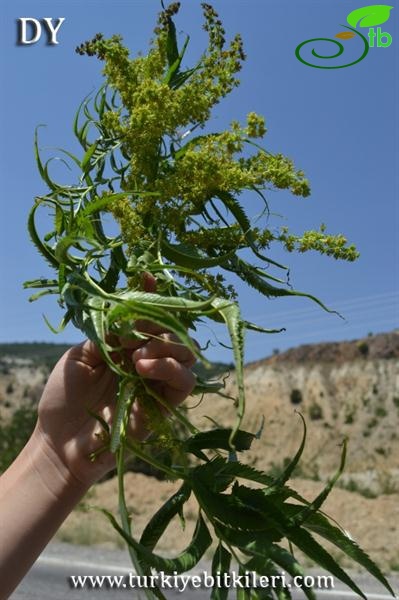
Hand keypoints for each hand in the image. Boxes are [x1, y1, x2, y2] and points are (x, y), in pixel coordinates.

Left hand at [34, 274, 196, 488]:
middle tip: (133, 334)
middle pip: (173, 330)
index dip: (150, 295)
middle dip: (158, 324)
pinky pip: (185, 382)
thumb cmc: (64, 399)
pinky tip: (144, 367)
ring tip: (138, 355)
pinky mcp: (166, 406)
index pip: (148, 316)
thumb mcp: (80, 354)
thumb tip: (130, 312)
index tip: (145, 275)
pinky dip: (170, 368)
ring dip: (166, 345)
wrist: (59, 443)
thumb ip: (108, 333)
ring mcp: (158, 383)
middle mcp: (147, 360)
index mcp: (127, 346)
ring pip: (186, 353)